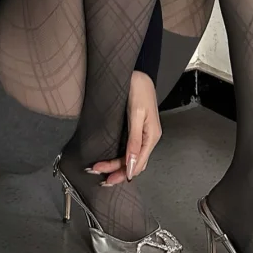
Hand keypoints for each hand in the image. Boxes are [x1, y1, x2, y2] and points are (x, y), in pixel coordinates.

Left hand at [85, 71, 160, 186]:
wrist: (139, 72)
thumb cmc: (138, 89)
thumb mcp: (136, 115)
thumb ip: (134, 141)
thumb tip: (132, 167)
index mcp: (152, 137)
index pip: (138, 163)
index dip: (123, 172)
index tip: (107, 179)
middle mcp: (149, 138)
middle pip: (134, 163)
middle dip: (117, 172)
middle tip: (101, 179)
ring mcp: (143, 135)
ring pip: (131, 158)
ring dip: (117, 166)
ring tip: (101, 171)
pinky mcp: (136, 130)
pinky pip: (129, 150)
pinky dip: (120, 157)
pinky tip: (110, 161)